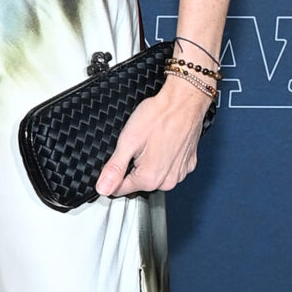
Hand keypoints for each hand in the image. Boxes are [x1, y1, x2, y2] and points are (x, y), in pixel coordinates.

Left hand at [95, 78, 209, 197]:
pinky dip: (164, 158)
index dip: (113, 174)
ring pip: (154, 176)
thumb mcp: (128, 141)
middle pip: (138, 182)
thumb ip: (114, 168)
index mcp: (149, 178)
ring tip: (151, 142)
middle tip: (136, 145)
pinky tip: (163, 142)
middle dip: (132, 167)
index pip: (120, 189)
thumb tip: (102, 188)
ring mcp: (180, 174)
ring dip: (148, 163)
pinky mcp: (188, 164)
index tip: (117, 158)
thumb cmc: (159, 116)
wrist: (184, 102)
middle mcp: (167, 181)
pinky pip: (169, 168)